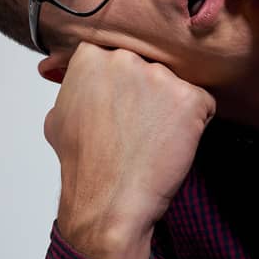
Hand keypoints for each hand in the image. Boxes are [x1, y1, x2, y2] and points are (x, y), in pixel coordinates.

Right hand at [43, 41, 216, 258]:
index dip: (121, 84)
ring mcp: (160, 77)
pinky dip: (194, 124)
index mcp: (91, 57)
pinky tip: (172, 144)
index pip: (117, 55)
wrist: (108, 203)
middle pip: (148, 66)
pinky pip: (202, 103)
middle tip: (137, 126)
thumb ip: (69, 85)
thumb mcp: (58, 117)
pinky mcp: (190, 99)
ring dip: (170, 108)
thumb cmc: (84, 166)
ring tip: (152, 139)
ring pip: (175, 85)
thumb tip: (56, 67)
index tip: (119, 107)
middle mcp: (125, 59)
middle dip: (147, 92)